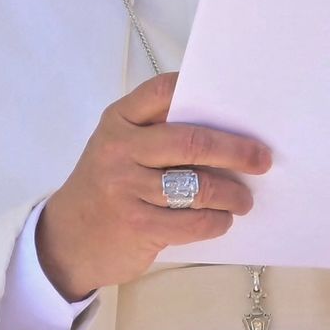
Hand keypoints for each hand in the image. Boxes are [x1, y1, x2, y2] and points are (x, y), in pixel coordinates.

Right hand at [37, 72, 271, 300]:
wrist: (67, 239)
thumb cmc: (106, 186)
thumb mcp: (118, 148)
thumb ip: (156, 131)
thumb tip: (226, 126)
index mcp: (118, 120)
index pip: (164, 91)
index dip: (202, 90)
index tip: (237, 102)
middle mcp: (119, 149)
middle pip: (191, 142)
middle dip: (236, 150)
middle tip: (262, 159)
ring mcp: (126, 188)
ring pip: (198, 186)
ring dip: (232, 194)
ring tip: (244, 199)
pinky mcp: (138, 225)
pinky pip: (192, 221)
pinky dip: (216, 221)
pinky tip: (222, 219)